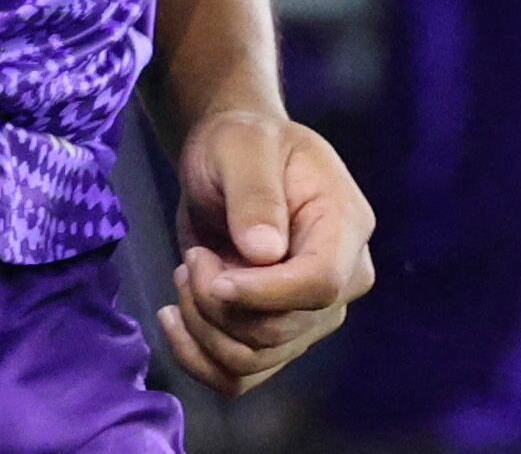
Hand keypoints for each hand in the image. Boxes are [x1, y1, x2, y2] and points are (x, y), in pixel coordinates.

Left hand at [158, 106, 375, 395]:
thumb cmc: (240, 143)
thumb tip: (265, 254)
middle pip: (279, 330)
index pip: (320, 284)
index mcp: (345, 225)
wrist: (230, 163)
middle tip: (193, 258)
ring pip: (253, 359)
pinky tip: (175, 316)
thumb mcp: (241, 146)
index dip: (262, 292)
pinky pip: (240, 377)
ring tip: (187, 272)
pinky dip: (197, 357)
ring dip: (202, 325)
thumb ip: (254, 193)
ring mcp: (312, 316)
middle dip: (216, 302)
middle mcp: (342, 279)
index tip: (210, 273)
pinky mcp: (279, 338)